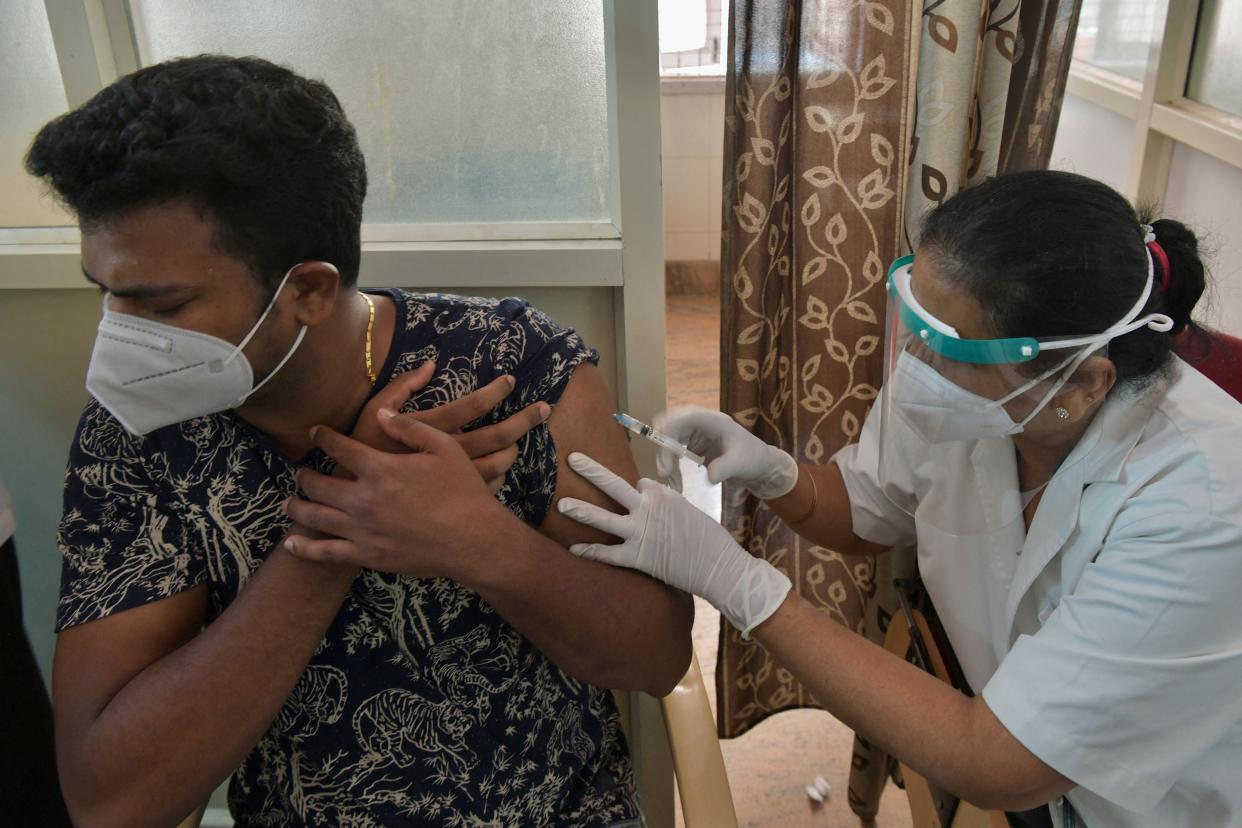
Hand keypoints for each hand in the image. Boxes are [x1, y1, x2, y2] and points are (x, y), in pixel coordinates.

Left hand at [284, 412, 514, 579]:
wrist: (474, 541)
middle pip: (318, 484)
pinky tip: (292, 544)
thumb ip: (409, 428)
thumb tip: (380, 415)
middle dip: (304, 475)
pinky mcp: (367, 555)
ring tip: (289, 502)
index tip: (314, 432)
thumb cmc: (463, 492)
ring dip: (297, 507)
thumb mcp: (444, 448)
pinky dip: (305, 548)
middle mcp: (363, 498)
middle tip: (301, 471)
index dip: (323, 437)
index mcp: (380, 468)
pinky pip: (326, 553)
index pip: (339, 447)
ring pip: (315, 517)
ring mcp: (362, 530)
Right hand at [350, 363, 550, 492]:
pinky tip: (500, 469)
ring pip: (497, 465)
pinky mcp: (454, 500)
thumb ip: (401, 388)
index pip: (471, 405)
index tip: (510, 380)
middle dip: (523, 421)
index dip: (494, 392)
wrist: (352, 505)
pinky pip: (487, 488)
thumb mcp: (372, 413)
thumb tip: (430, 364)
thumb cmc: (359, 454)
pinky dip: (498, 476)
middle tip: (542, 409)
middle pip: (496, 436)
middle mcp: (447, 455)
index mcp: (431, 430)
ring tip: (519, 439)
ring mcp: (454, 481)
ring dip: (512, 450)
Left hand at [558, 452, 790, 635]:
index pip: (639, 484)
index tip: (638, 497)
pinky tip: (573, 549)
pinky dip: (590, 552)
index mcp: (663, 495)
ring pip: (603, 518)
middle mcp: (648, 509)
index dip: (637, 492)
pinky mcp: (637, 558)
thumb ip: (667, 503)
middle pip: (613, 485)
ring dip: (581, 511)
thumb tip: (653, 497)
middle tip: (571, 459)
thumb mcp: (690, 510)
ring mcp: (640, 533)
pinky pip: (607, 554)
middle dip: (591, 470)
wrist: (719, 566)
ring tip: (561, 504)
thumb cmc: (710, 539)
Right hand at [653, 405, 798, 498]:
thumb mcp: (741, 464)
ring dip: (666, 462)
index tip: (663, 448)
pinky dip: (672, 467)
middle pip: (672, 428)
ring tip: (673, 484)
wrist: (759, 465)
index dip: (671, 427)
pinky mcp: (692, 445)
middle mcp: (701, 423)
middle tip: (666, 473)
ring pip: (669, 441)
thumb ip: (725, 468)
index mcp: (714, 421)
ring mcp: (695, 433)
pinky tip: (676, 483)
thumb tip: (709, 477)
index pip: (687, 416)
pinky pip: (673, 453)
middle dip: (665, 449)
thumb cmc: (753, 459)